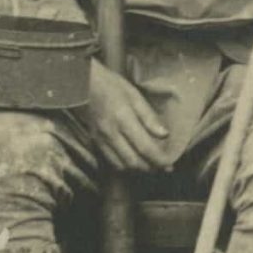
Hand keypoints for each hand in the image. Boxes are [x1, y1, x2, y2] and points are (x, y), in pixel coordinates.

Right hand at [85, 60, 170, 174]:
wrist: (83, 84)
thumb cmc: (111, 85)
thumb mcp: (134, 94)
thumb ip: (149, 116)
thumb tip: (164, 134)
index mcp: (123, 119)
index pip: (144, 147)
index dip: (159, 159)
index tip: (170, 164)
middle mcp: (111, 133)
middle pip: (134, 161)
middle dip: (151, 167)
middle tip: (163, 166)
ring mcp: (101, 139)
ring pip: (122, 165)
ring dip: (138, 168)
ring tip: (151, 164)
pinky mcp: (95, 142)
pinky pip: (112, 161)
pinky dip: (125, 165)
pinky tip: (134, 159)